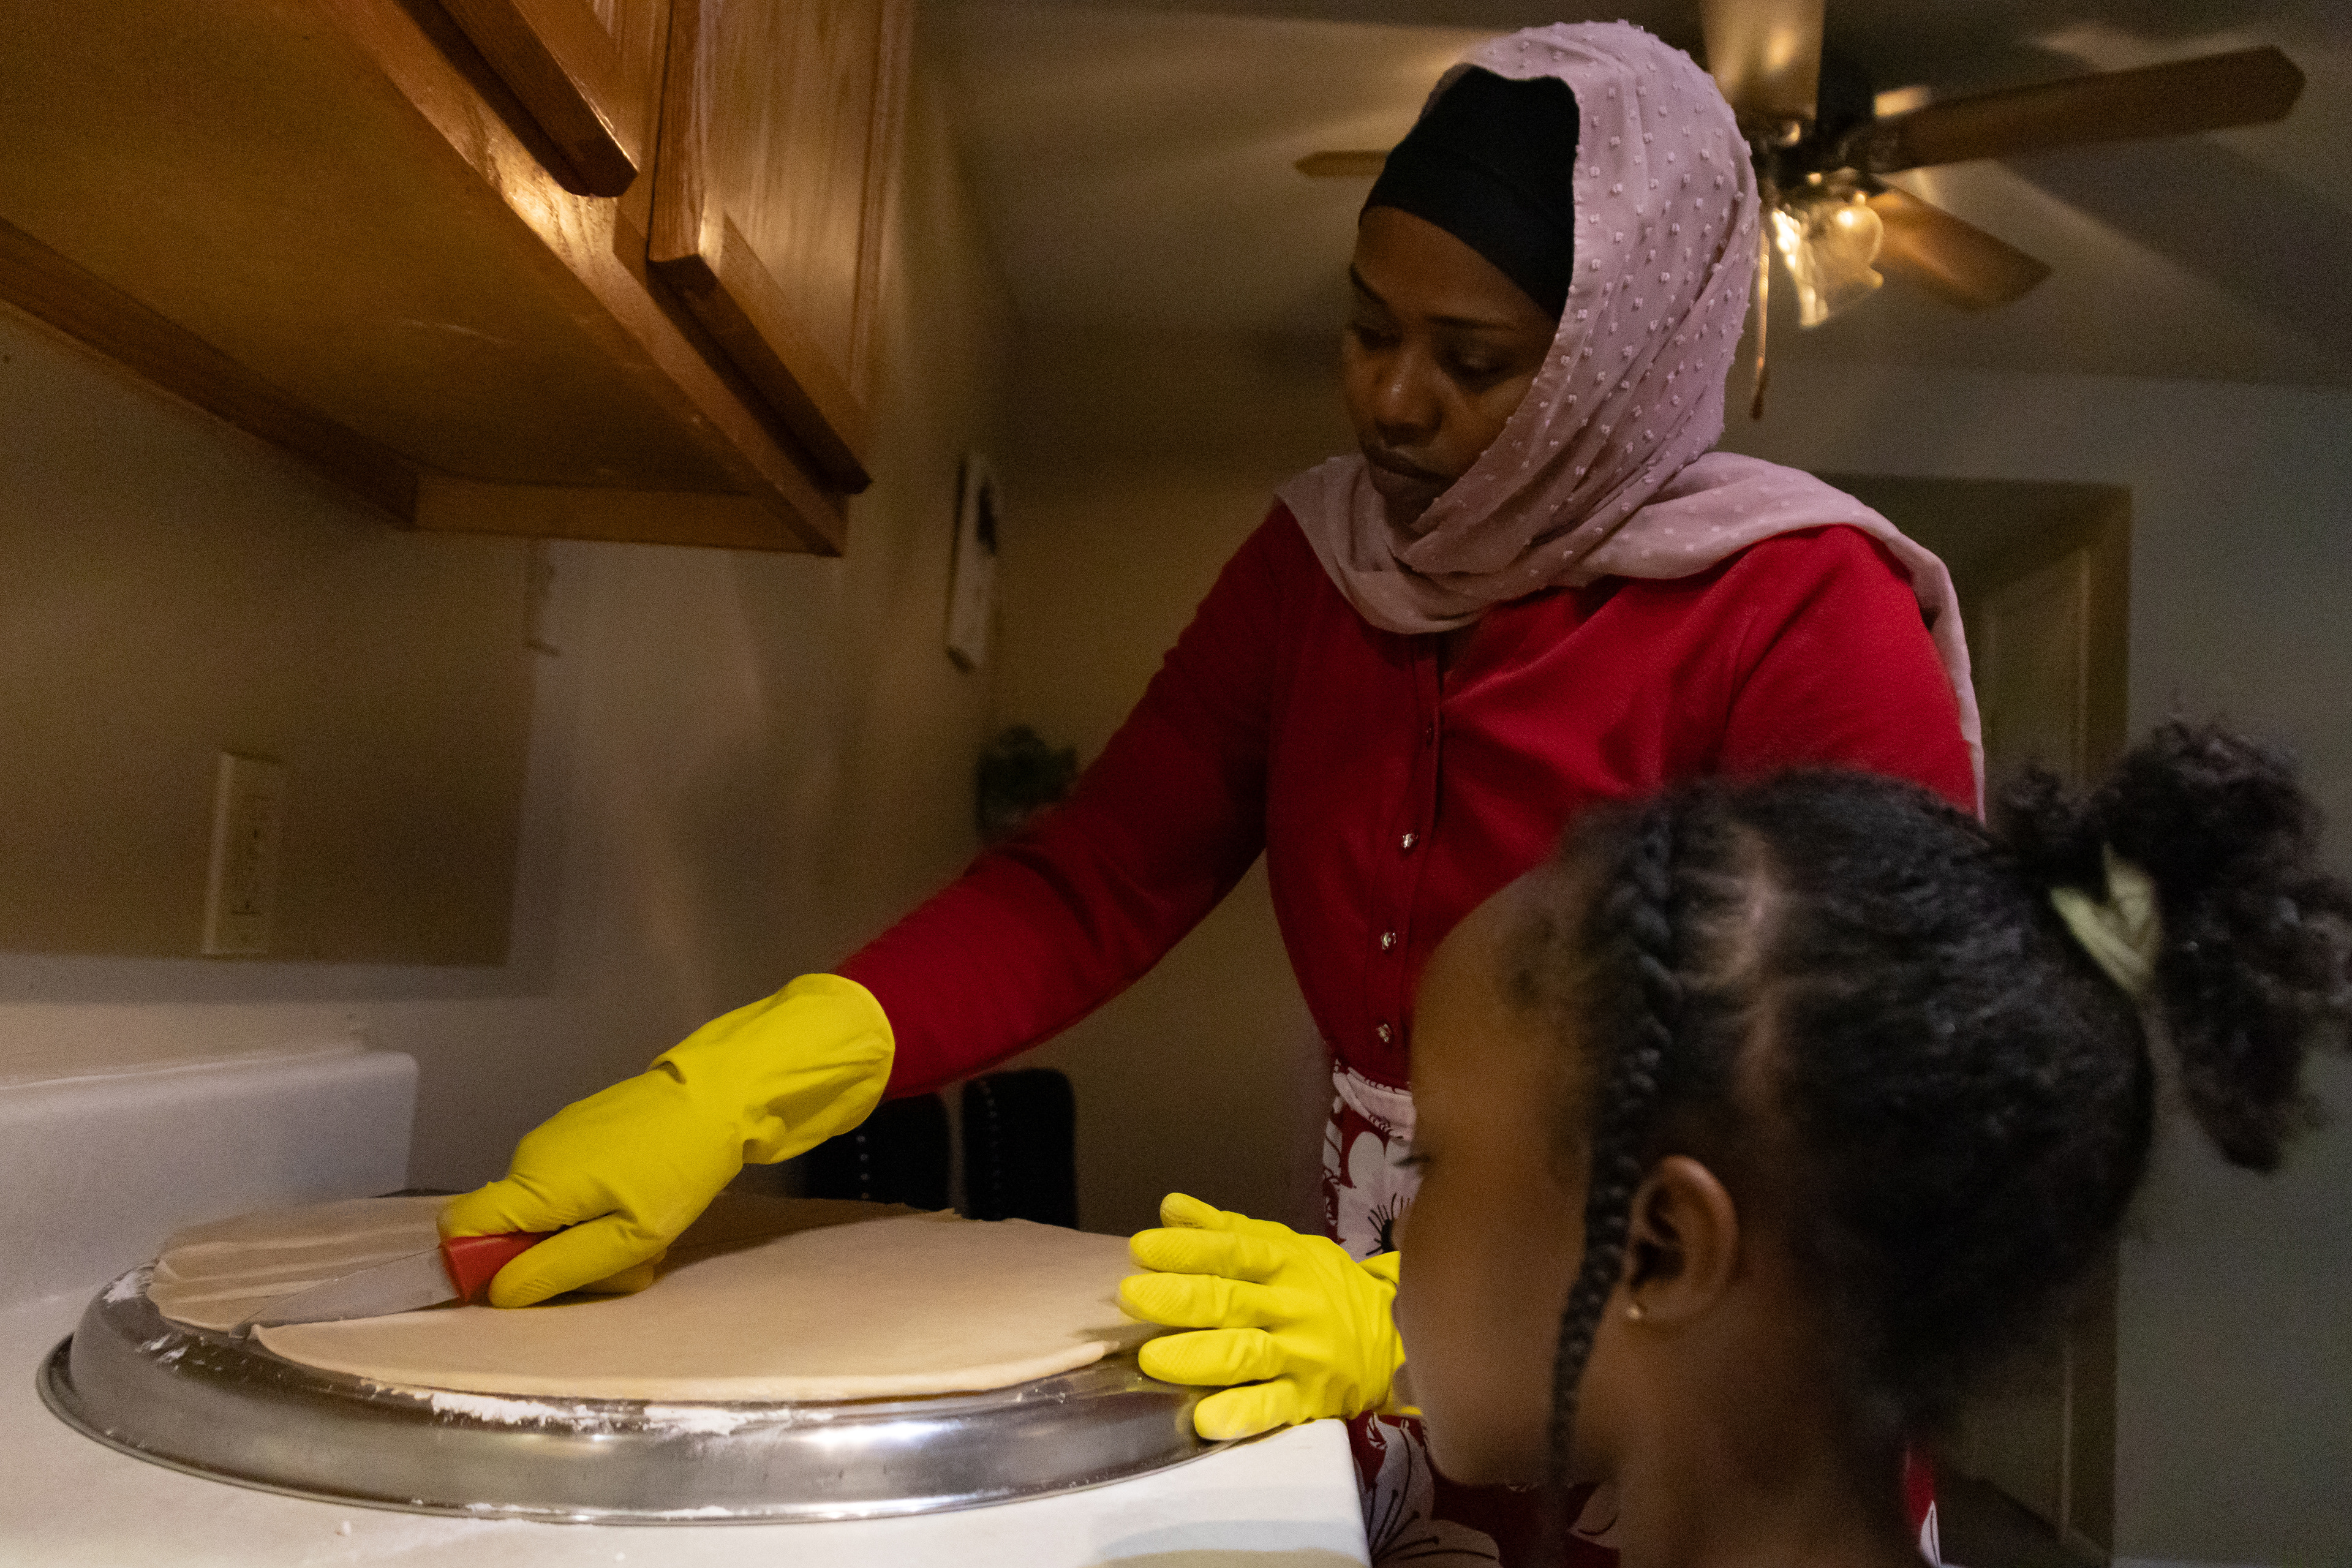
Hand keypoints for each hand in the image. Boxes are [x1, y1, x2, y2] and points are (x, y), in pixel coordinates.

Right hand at [439, 974, 892, 1306]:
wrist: (719, 1095)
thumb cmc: (678, 1169)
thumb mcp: (629, 1238)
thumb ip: (559, 1267)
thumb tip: (497, 1293)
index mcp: (534, 1184)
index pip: (458, 1227)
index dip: (475, 1263)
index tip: (527, 1281)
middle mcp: (530, 1156)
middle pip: (513, 1229)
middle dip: (559, 1260)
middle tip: (626, 1266)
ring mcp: (556, 1139)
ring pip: (548, 1211)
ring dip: (589, 1237)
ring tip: (647, 1235)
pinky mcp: (581, 1130)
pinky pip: (568, 1185)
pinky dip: (598, 1206)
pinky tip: (643, 1203)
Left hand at [1119, 1192, 1404, 1439]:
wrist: (1393, 1337)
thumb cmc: (1321, 1287)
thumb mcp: (1283, 1247)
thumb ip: (1226, 1231)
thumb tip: (1169, 1206)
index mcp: (1286, 1262)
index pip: (1234, 1252)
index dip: (1188, 1249)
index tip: (1142, 1247)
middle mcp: (1293, 1307)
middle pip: (1233, 1301)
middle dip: (1180, 1299)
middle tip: (1130, 1296)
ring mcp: (1303, 1355)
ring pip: (1248, 1354)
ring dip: (1198, 1356)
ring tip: (1151, 1357)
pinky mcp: (1310, 1400)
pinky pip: (1274, 1408)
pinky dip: (1242, 1414)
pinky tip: (1206, 1419)